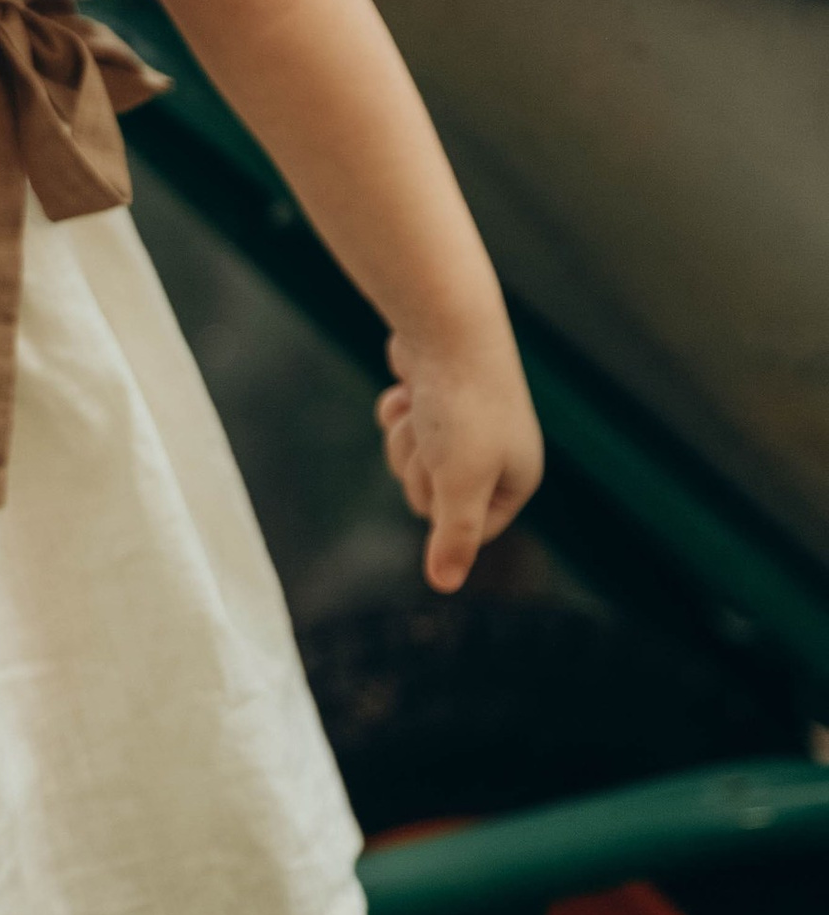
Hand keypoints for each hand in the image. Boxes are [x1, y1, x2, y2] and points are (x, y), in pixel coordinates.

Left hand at [377, 324, 543, 593]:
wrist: (445, 329)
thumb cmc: (462, 407)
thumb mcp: (461, 482)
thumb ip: (455, 538)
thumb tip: (445, 586)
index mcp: (518, 478)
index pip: (470, 531)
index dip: (443, 510)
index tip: (444, 476)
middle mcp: (495, 454)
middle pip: (432, 499)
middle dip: (418, 470)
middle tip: (433, 436)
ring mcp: (462, 426)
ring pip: (410, 463)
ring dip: (405, 439)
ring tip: (423, 407)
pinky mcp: (432, 401)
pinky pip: (400, 427)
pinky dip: (396, 411)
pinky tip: (409, 390)